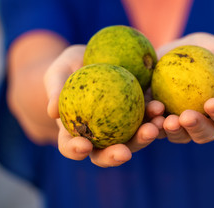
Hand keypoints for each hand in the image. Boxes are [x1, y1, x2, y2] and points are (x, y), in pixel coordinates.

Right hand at [44, 45, 163, 166]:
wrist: (92, 58)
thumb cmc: (69, 67)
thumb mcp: (58, 72)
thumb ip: (54, 89)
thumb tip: (52, 111)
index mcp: (74, 130)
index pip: (71, 146)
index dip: (76, 151)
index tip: (84, 146)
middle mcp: (99, 134)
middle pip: (106, 152)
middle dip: (115, 156)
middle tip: (125, 152)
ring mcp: (120, 126)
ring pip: (132, 139)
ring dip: (143, 137)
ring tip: (153, 127)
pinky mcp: (137, 113)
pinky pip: (146, 118)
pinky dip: (154, 116)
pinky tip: (160, 108)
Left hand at [156, 32, 213, 143]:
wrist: (185, 52)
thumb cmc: (213, 52)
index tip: (212, 103)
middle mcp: (206, 122)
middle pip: (204, 134)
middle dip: (196, 128)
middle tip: (186, 117)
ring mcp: (182, 122)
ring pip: (179, 134)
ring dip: (172, 131)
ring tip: (164, 119)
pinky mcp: (162, 117)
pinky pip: (156, 124)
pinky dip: (152, 121)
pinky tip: (150, 110)